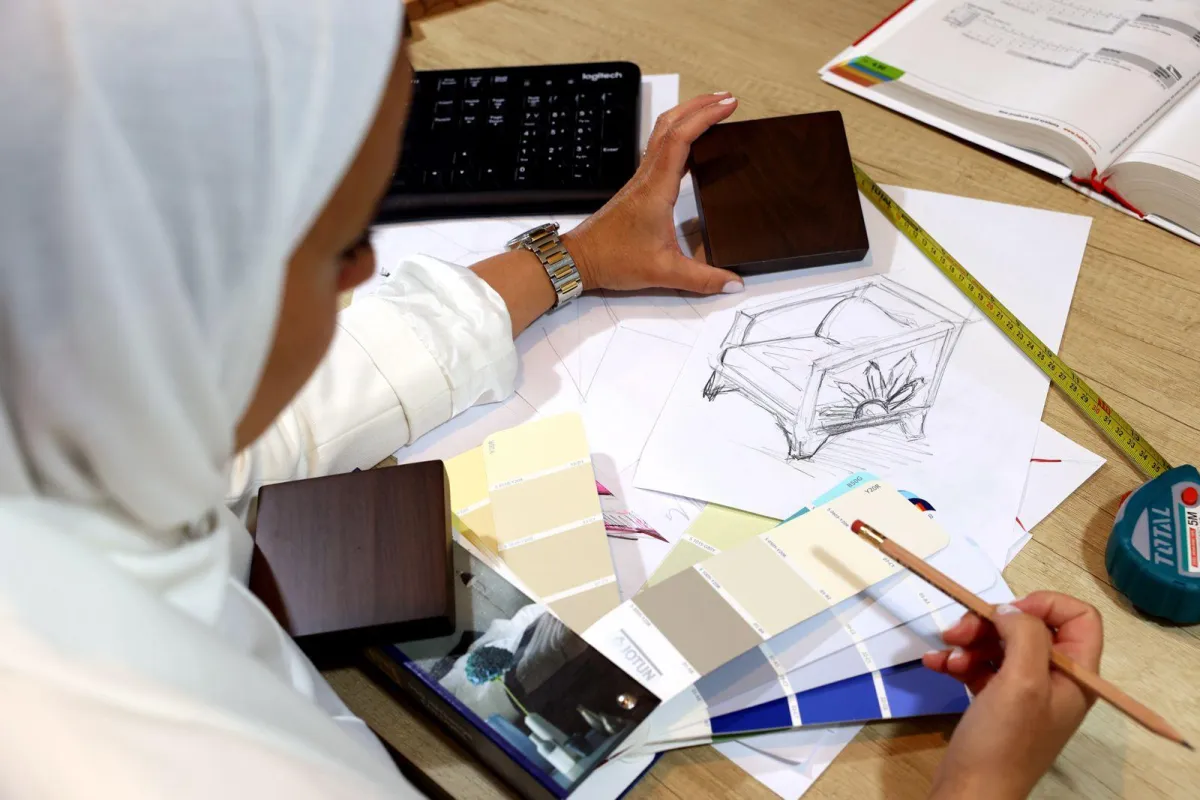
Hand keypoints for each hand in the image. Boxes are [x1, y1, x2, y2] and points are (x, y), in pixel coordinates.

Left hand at [563, 92, 744, 295]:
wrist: (580, 260)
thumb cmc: (613, 260)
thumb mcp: (664, 273)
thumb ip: (703, 279)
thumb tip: (734, 283)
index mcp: (656, 189)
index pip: (681, 138)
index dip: (705, 116)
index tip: (728, 104)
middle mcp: (647, 177)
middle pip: (671, 124)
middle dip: (700, 105)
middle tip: (726, 98)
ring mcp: (641, 180)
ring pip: (662, 133)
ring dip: (687, 116)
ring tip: (712, 109)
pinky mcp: (638, 187)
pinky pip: (659, 150)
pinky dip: (678, 135)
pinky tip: (691, 143)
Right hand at [922, 592, 1102, 799]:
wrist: (971, 793)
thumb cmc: (1003, 741)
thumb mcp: (1022, 681)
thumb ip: (1025, 634)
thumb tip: (1010, 610)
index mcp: (1076, 676)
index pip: (1078, 618)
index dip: (1044, 605)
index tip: (1007, 613)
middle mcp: (1055, 681)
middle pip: (1030, 627)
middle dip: (991, 623)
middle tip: (959, 630)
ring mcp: (1025, 693)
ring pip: (1000, 644)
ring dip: (969, 640)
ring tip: (945, 653)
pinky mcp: (996, 703)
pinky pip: (979, 665)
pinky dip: (957, 659)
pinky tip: (935, 663)